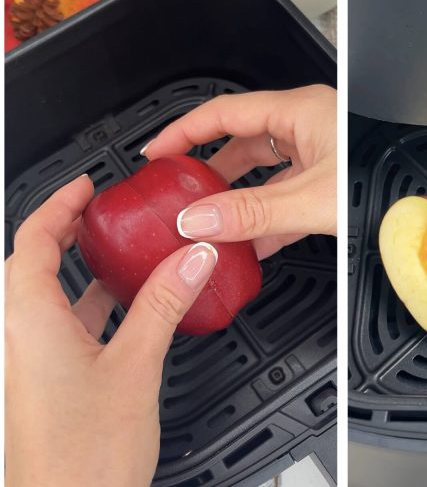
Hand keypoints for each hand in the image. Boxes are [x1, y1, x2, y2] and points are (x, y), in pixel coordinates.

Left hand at [5, 175, 218, 486]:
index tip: (86, 187)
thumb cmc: (83, 456)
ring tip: (119, 255)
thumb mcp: (135, 366)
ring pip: (47, 299)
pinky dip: (88, 308)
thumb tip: (190, 258)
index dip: (58, 206)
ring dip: (79, 273)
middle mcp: (18, 338)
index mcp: (29, 321)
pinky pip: (61, 329)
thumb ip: (163, 304)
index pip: (31, 240)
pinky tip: (124, 311)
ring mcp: (28, 364)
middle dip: (66, 234)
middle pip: (32, 265)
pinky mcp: (44, 385)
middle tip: (101, 214)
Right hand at [141, 85, 337, 258]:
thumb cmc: (386, 184)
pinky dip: (269, 219)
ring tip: (211, 227)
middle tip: (182, 196)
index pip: (225, 112)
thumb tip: (200, 219)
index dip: (185, 132)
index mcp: (302, 111)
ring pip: (266, 173)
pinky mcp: (333, 181)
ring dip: (240, 203)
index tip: (156, 154)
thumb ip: (255, 212)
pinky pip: (290, 196)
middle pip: (242, 143)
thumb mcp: (315, 200)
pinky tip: (252, 245)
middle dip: (211, 174)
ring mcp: (324, 153)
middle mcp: (311, 125)